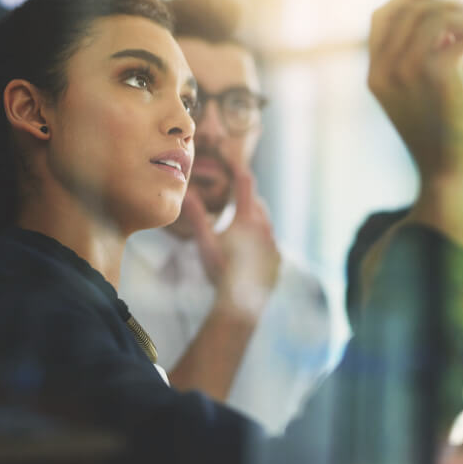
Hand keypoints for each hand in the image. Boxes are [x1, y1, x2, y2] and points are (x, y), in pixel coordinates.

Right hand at [183, 159, 280, 317]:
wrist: (241, 303)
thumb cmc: (219, 271)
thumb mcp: (204, 243)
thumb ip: (195, 217)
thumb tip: (185, 194)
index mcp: (247, 218)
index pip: (245, 183)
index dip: (238, 168)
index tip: (232, 160)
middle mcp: (265, 227)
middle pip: (257, 203)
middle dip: (245, 199)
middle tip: (233, 199)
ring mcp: (274, 244)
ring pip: (265, 223)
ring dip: (253, 220)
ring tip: (238, 226)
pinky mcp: (277, 260)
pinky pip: (270, 243)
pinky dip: (260, 240)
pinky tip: (248, 251)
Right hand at [367, 0, 462, 182]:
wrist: (450, 180)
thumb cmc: (443, 141)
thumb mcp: (421, 98)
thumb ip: (420, 61)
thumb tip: (446, 22)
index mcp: (376, 75)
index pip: (382, 15)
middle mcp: (384, 71)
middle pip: (411, 7)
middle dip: (448, 3)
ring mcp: (407, 73)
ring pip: (438, 14)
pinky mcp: (438, 77)